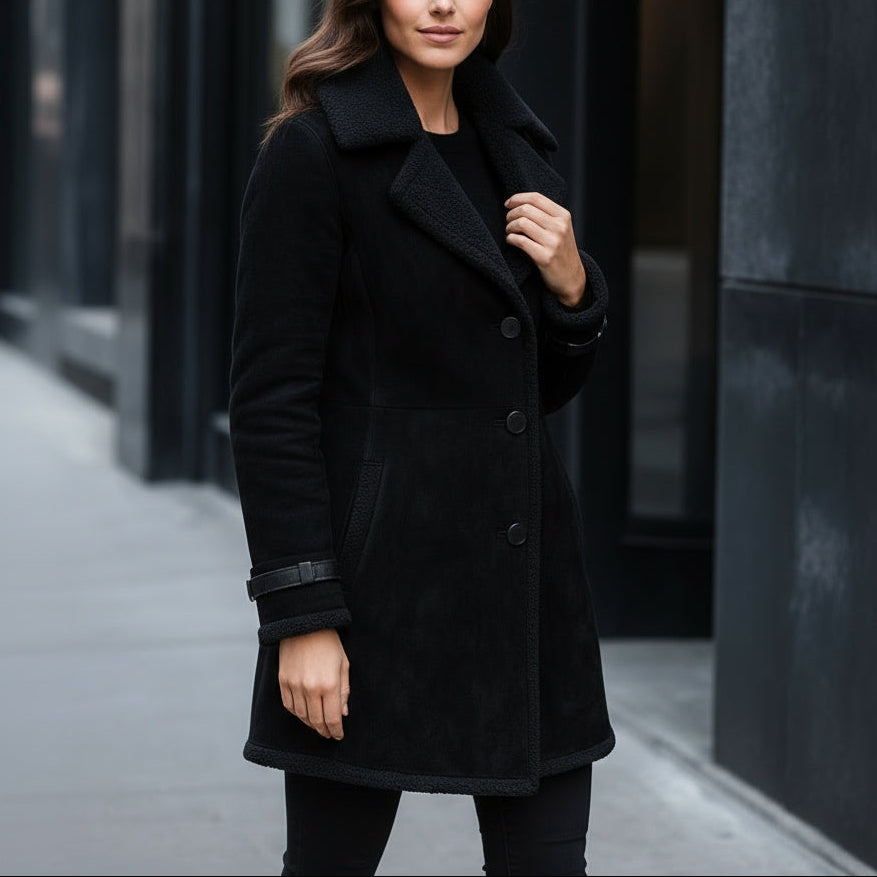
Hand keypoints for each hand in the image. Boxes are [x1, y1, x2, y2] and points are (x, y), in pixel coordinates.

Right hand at [278, 628, 349, 739]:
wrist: (305, 624)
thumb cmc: (329, 642)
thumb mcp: (343, 664)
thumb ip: (344, 691)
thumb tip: (343, 713)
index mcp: (329, 684)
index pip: (332, 718)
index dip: (336, 730)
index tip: (338, 735)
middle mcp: (310, 688)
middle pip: (316, 721)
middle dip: (324, 731)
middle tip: (329, 734)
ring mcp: (294, 686)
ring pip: (301, 716)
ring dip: (310, 724)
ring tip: (318, 725)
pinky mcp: (283, 681)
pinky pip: (289, 706)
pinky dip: (297, 714)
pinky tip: (304, 714)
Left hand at [505, 192, 586, 306]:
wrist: (571, 278)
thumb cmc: (561, 252)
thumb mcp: (561, 229)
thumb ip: (546, 215)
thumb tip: (519, 203)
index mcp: (563, 216)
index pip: (536, 198)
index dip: (517, 198)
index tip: (507, 204)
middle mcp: (559, 227)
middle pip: (526, 209)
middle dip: (511, 214)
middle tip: (508, 221)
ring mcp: (553, 242)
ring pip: (521, 223)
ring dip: (509, 227)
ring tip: (510, 232)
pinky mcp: (544, 257)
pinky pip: (520, 241)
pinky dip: (510, 239)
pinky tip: (511, 241)